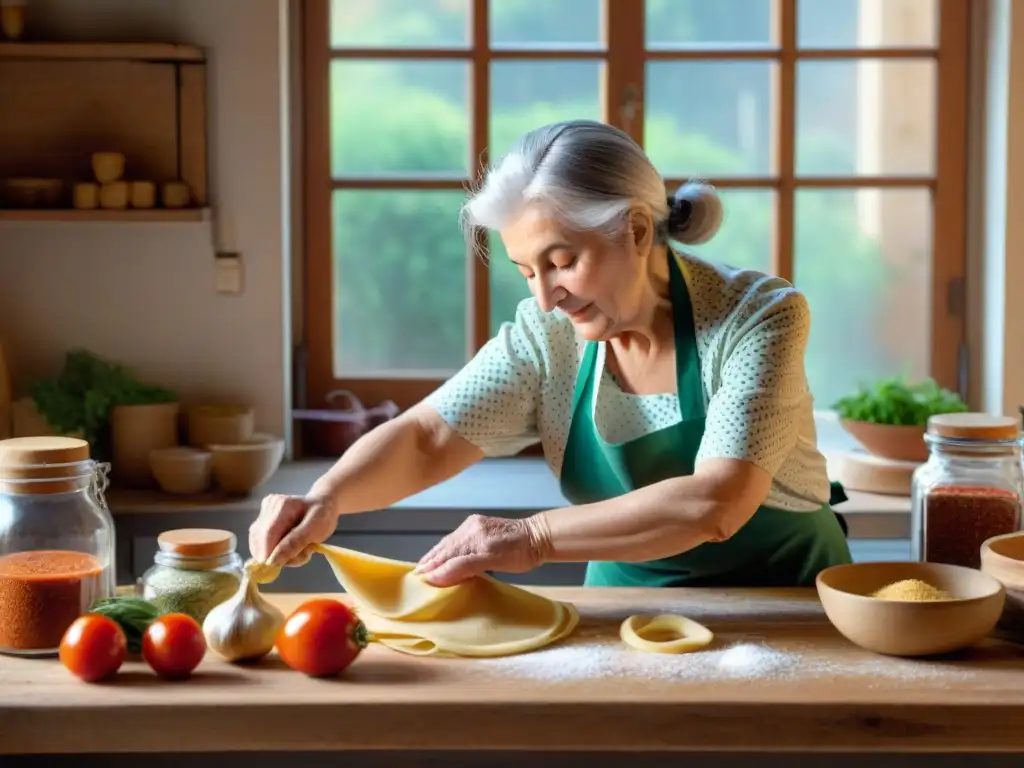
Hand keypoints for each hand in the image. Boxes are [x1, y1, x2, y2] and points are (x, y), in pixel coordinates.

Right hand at [248, 493, 338, 566]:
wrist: (322, 505)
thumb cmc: (322, 516)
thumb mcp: (316, 529)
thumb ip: (295, 543)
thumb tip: (273, 560)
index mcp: (283, 505)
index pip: (267, 534)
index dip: (269, 554)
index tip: (282, 565)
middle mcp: (269, 506)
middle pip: (260, 540)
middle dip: (276, 555)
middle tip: (301, 555)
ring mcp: (263, 513)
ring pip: (257, 544)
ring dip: (276, 555)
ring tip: (298, 550)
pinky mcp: (261, 521)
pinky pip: (259, 543)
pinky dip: (274, 552)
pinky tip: (289, 548)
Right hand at [413, 514, 546, 586]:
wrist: (539, 537)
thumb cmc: (520, 553)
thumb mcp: (493, 561)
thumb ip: (464, 566)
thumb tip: (435, 575)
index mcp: (471, 536)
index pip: (445, 555)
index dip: (431, 568)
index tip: (417, 581)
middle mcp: (469, 529)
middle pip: (443, 548)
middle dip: (429, 562)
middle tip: (415, 578)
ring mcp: (473, 527)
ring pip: (449, 545)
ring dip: (436, 557)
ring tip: (423, 570)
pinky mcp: (479, 528)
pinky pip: (457, 542)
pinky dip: (446, 552)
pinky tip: (442, 558)